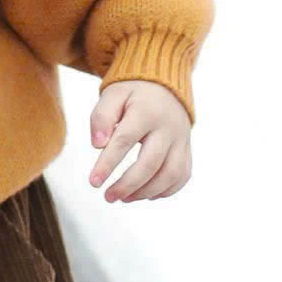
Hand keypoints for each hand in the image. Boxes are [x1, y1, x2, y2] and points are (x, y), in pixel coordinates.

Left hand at [88, 80, 191, 202]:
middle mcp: (168, 128)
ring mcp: (181, 140)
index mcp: (146, 112)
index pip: (125, 141)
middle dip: (128, 185)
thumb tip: (97, 145)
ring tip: (123, 197)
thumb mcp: (112, 94)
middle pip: (150, 163)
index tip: (93, 182)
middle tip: (107, 196)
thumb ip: (102, 117)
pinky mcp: (187, 150)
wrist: (164, 85)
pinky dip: (165, 190)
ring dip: (146, 191)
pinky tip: (145, 194)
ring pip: (170, 174)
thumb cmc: (132, 92)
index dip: (108, 164)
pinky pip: (182, 176)